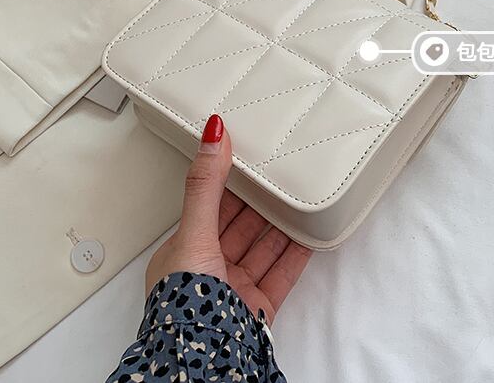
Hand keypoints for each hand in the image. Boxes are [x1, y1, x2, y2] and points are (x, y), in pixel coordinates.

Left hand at [145, 114, 311, 324]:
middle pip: (239, 228)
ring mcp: (235, 290)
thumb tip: (211, 135)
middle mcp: (208, 271)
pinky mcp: (259, 308)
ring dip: (280, 225)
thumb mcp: (194, 231)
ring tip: (298, 197)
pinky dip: (297, 253)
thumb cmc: (185, 301)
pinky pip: (282, 272)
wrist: (205, 358)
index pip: (209, 209)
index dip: (227, 185)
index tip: (245, 160)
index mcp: (184, 254)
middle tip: (277, 174)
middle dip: (258, 202)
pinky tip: (309, 235)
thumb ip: (206, 184)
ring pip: (262, 248)